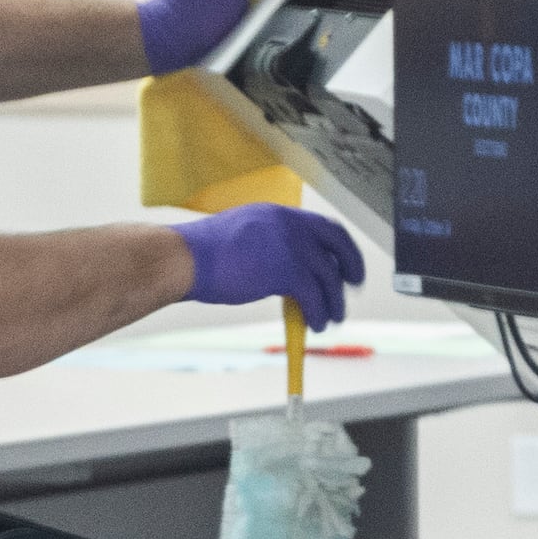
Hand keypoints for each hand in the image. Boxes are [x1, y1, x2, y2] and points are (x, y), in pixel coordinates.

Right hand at [171, 203, 364, 323]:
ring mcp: (290, 246)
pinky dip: (319, 313)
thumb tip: (289, 274)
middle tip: (353, 287)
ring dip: (333, 301)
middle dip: (351, 267)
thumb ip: (271, 246)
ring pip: (328, 277)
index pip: (323, 226)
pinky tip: (315, 323)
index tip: (346, 262)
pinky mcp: (286, 270)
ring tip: (331, 318)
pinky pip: (314, 296)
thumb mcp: (244, 236)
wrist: (184, 258)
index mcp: (278, 214)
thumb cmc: (202, 254)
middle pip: (337, 244)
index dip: (340, 247)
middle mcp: (289, 224)